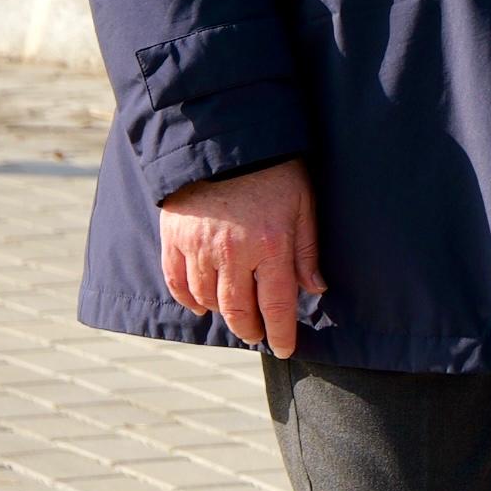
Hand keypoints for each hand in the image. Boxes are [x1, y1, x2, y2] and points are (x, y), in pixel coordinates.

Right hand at [160, 158, 324, 357]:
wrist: (225, 141)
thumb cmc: (275, 172)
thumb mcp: (304, 206)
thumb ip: (307, 251)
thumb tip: (315, 289)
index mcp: (270, 246)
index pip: (277, 305)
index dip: (281, 333)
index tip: (284, 349)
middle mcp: (233, 254)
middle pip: (238, 310)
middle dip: (251, 329)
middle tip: (259, 336)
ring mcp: (199, 248)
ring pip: (207, 300)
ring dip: (222, 315)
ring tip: (236, 318)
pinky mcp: (174, 239)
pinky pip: (177, 282)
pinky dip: (188, 300)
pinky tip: (200, 306)